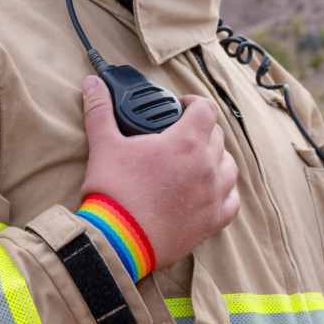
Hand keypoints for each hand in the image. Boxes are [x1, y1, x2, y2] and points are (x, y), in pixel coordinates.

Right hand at [80, 75, 239, 267]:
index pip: (205, 109)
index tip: (181, 107)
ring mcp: (213, 195)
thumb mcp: (103, 145)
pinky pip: (232, 201)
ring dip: (216, 159)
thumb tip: (91, 83)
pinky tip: (210, 191)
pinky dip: (224, 192)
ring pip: (229, 166)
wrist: (118, 240)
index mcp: (186, 142)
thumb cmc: (113, 192)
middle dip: (200, 131)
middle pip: (217, 136)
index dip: (193, 103)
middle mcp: (207, 166)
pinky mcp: (212, 221)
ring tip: (195, 162)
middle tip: (178, 136)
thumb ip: (99, 110)